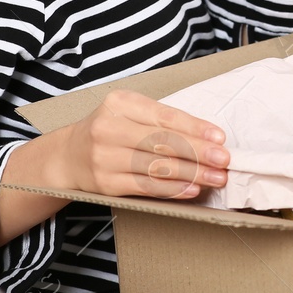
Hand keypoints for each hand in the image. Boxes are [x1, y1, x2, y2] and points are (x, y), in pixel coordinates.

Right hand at [60, 88, 229, 198]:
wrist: (68, 156)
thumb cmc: (110, 129)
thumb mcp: (129, 112)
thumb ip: (161, 120)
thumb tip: (207, 137)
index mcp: (119, 103)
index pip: (164, 116)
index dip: (195, 128)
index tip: (219, 138)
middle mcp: (109, 128)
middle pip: (162, 142)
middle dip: (199, 153)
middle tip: (224, 161)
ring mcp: (105, 157)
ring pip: (157, 167)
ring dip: (192, 174)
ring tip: (216, 177)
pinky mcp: (106, 183)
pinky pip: (146, 187)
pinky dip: (173, 189)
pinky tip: (192, 189)